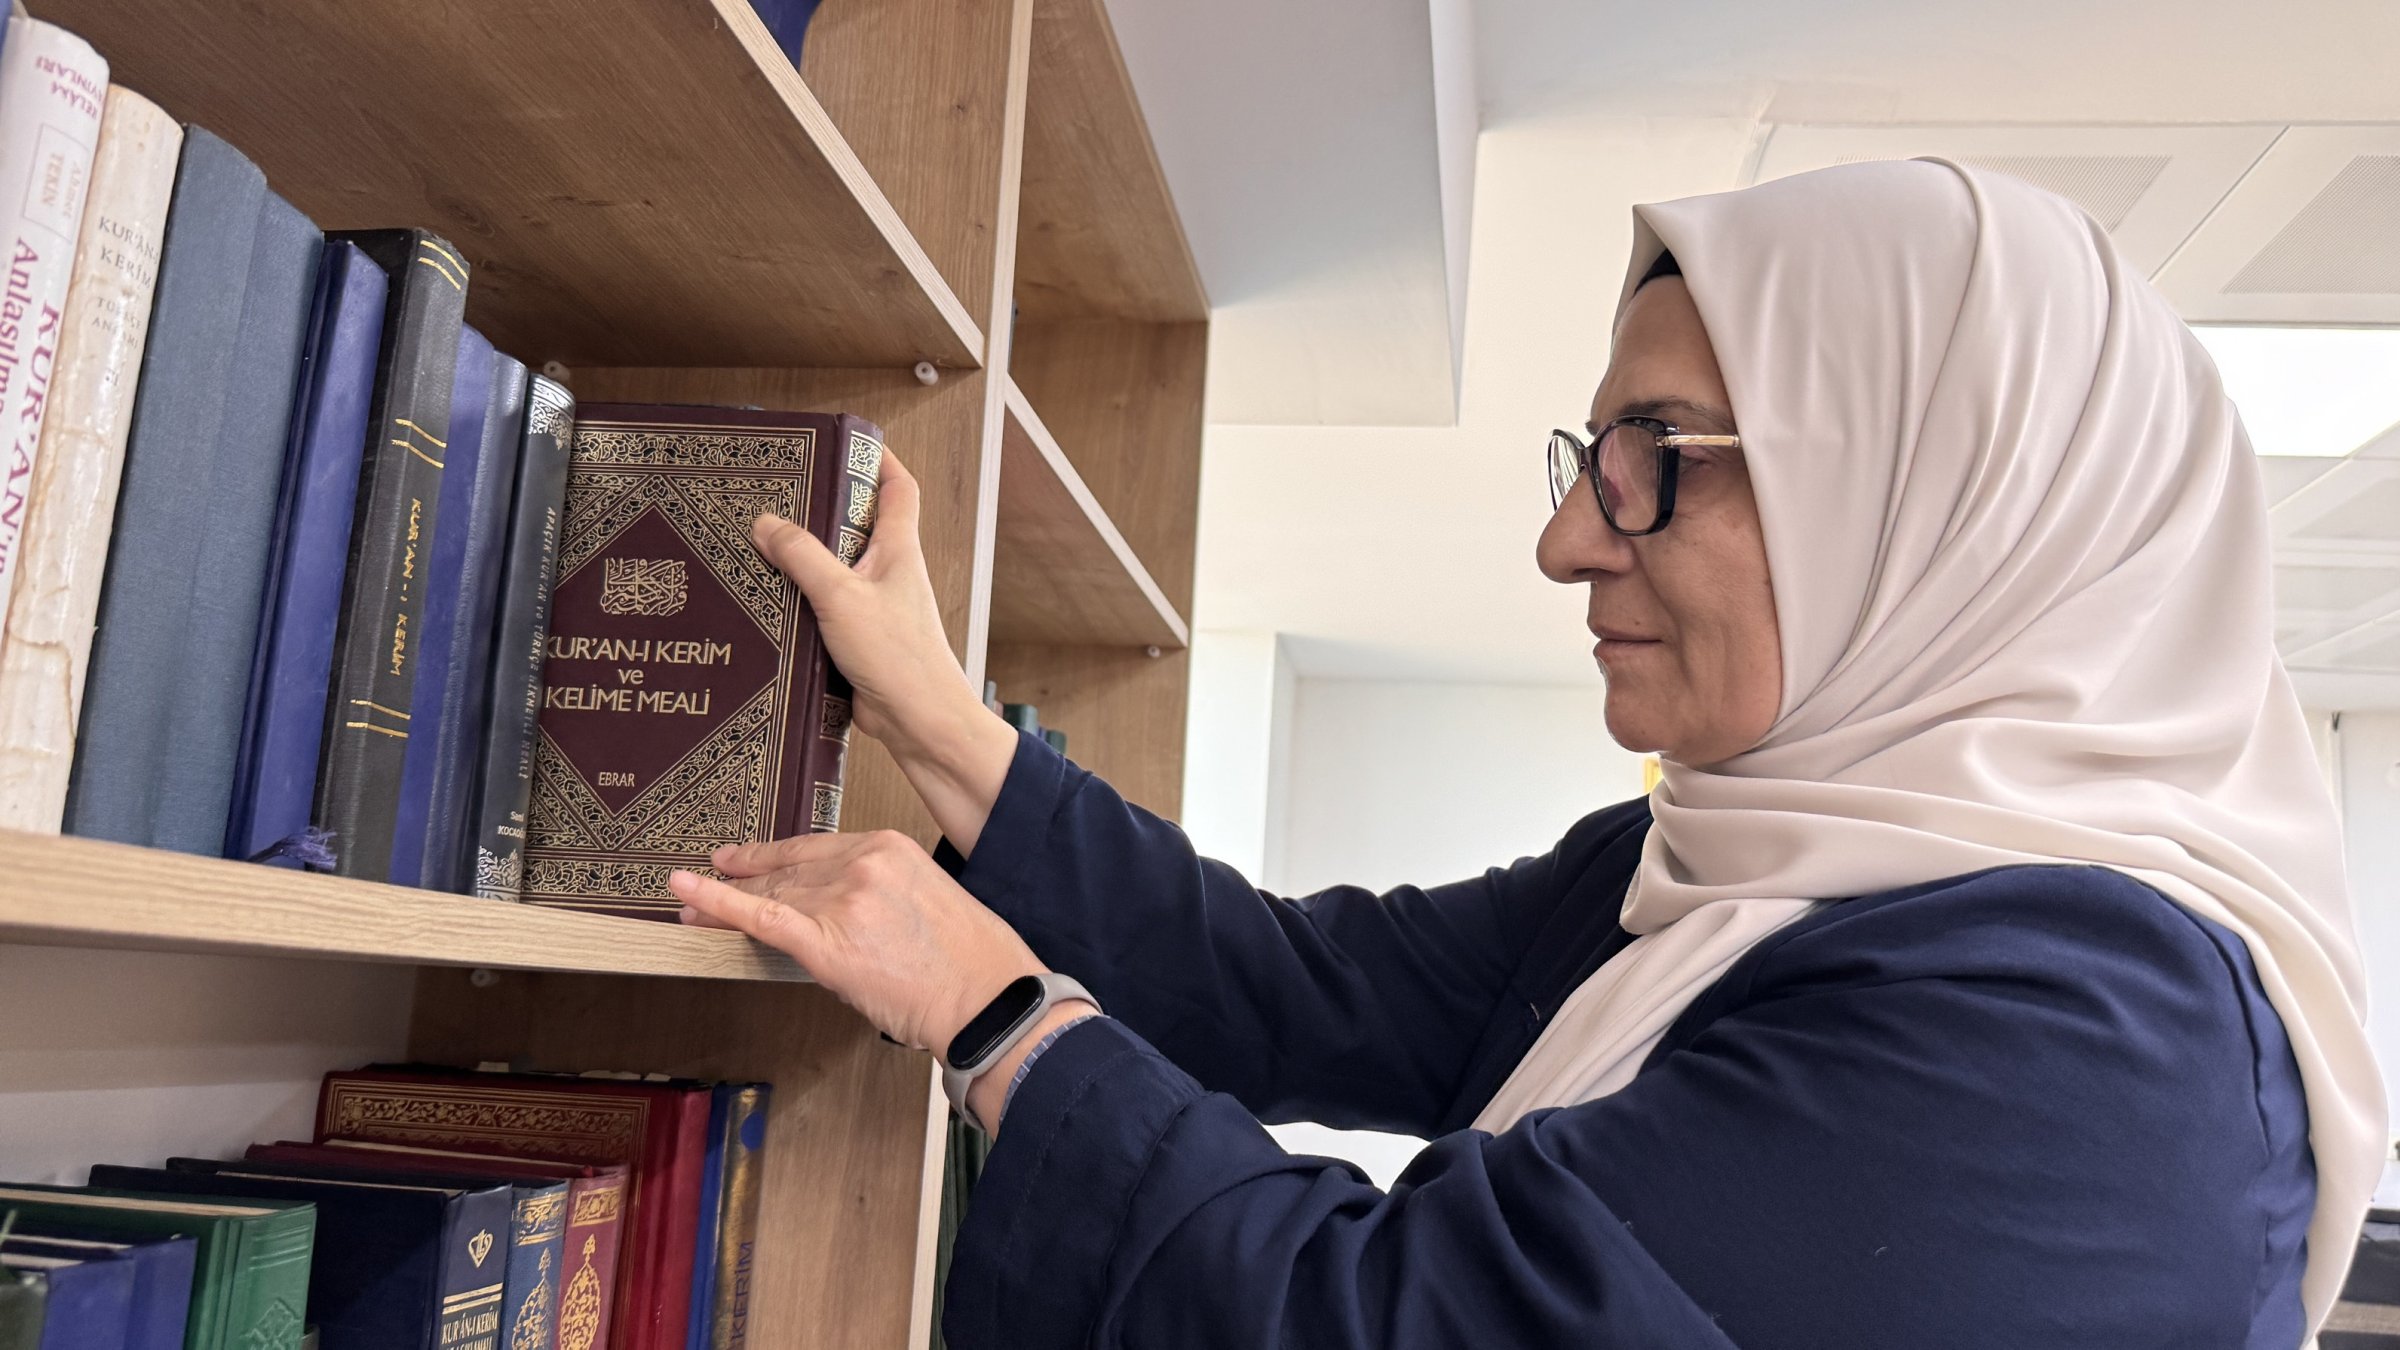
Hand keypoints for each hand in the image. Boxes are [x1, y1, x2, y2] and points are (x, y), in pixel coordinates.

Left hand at [669, 830, 1044, 1056]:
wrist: (988, 999)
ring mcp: (842, 901)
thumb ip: (880, 891)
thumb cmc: (971, 961)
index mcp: (889, 846)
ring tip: (688, 905)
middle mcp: (862, 864)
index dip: (771, 856)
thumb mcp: (928, 899)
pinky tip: (686, 894)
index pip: (813, 849)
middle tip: (704, 884)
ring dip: (723, 900)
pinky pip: (761, 920)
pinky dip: (716, 904)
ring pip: (770, 896)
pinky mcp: (826, 943)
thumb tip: (839, 910)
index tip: (742, 859)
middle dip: (742, 880)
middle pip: (786, 871)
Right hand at [751, 450, 1015, 852]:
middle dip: (824, 509)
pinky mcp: (858, 640)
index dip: (878, 461)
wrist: (920, 723)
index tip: (848, 445)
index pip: (898, 489)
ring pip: (837, 570)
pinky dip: (802, 602)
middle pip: (859, 526)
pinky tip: (768, 602)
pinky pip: (826, 609)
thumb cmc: (899, 658)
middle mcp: (890, 573)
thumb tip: (767, 523)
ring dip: (806, 560)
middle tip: (781, 495)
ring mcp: (875, 607)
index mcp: (898, 550)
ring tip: (760, 544)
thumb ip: (803, 557)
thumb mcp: (841, 596)